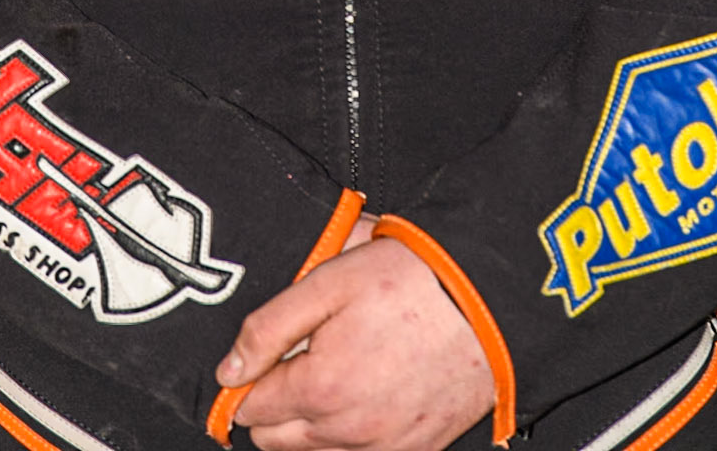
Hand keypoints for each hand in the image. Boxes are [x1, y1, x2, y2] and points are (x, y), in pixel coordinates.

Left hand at [216, 235, 493, 450]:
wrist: (486, 303)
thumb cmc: (411, 282)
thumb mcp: (329, 281)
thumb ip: (269, 328)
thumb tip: (229, 370)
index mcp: (320, 389)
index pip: (250, 407)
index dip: (249, 377)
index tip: (263, 355)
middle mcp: (347, 433)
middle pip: (274, 440)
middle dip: (274, 403)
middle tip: (299, 357)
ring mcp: (382, 448)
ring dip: (310, 420)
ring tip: (336, 367)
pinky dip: (350, 433)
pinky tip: (365, 390)